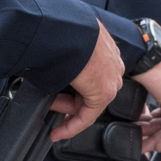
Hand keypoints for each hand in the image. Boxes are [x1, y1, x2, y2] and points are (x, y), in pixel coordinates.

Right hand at [49, 21, 121, 140]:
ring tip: (48, 112)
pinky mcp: (105, 91)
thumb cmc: (61, 32)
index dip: (74, 88)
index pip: (92, 75)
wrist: (65, 29)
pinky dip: (73, 125)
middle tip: (48, 104)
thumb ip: (67, 58)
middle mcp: (111, 64)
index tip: (60, 95)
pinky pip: (89, 114)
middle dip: (65, 101)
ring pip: (88, 102)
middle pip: (89, 90)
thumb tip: (53, 68)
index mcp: (105, 48)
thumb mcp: (66, 44)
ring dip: (66, 110)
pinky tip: (58, 131)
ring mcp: (111, 78)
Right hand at [129, 53, 160, 151]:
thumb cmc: (137, 61)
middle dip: (156, 136)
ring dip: (158, 139)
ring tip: (143, 144)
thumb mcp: (144, 85)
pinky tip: (154, 144)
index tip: (147, 138)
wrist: (139, 50)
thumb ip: (146, 102)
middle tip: (143, 145)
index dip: (158, 130)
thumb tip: (139, 116)